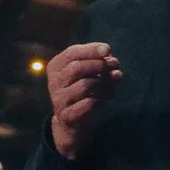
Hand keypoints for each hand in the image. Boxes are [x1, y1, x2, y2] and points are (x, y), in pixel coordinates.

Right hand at [46, 41, 121, 159]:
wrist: (72, 120)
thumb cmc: (81, 88)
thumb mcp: (86, 71)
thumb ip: (95, 60)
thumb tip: (108, 54)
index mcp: (55, 67)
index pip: (72, 53)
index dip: (91, 49)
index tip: (108, 49)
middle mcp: (53, 82)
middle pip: (77, 68)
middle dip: (100, 64)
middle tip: (116, 65)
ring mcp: (59, 100)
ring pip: (85, 85)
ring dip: (105, 82)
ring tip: (114, 82)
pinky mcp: (68, 115)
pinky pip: (89, 103)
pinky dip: (102, 97)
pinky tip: (108, 96)